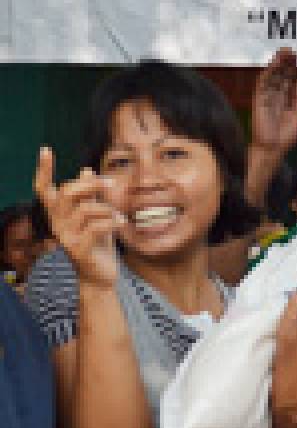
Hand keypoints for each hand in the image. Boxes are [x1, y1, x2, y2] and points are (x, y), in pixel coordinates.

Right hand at [32, 147, 122, 286]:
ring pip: (86, 210)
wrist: (100, 277)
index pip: (44, 190)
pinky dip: (111, 222)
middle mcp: (58, 225)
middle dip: (91, 184)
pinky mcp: (79, 250)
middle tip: (112, 182)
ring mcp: (67, 238)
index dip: (44, 171)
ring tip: (119, 216)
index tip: (45, 150)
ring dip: (107, 209)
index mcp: (59, 215)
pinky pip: (95, 228)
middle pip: (67, 194)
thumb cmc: (98, 245)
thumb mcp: (96, 217)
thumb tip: (86, 170)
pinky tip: (121, 223)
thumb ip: (91, 196)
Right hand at [251, 47, 296, 153]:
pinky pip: (263, 84)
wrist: (273, 148)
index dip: (292, 68)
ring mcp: (266, 97)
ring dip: (277, 64)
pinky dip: (268, 73)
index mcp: (286, 100)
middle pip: (280, 75)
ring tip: (283, 52)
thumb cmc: (286, 136)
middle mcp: (276, 96)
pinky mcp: (258, 100)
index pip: (288, 79)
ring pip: (272, 76)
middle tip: (290, 49)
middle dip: (285, 62)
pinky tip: (273, 64)